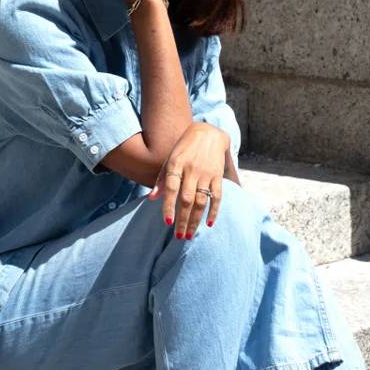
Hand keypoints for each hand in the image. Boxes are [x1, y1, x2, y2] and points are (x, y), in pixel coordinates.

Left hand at [147, 122, 230, 237]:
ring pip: (201, 201)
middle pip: (187, 199)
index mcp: (176, 165)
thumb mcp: (170, 159)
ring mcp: (206, 173)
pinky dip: (213, 211)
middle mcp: (191, 170)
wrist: (208, 132)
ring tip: (189, 234)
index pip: (171, 189)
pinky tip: (208, 224)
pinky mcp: (218, 175)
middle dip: (182, 220)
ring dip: (195, 220)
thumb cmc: (184, 149)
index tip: (167, 222)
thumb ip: (161, 180)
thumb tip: (151, 199)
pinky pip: (217, 196)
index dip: (169, 205)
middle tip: (179, 236)